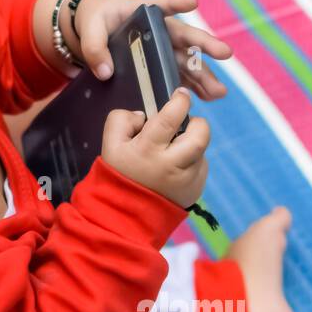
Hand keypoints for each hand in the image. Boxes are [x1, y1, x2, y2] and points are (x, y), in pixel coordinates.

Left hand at [70, 0, 231, 99]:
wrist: (95, 25)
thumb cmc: (96, 19)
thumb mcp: (90, 28)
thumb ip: (94, 48)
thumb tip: (105, 72)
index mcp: (143, 10)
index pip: (160, 4)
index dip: (175, 3)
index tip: (192, 2)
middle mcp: (159, 28)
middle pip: (183, 36)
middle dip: (204, 45)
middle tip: (225, 53)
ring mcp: (162, 46)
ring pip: (185, 60)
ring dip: (202, 75)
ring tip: (218, 92)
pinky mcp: (160, 63)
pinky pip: (177, 74)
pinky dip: (189, 86)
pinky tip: (204, 99)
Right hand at [100, 88, 208, 208]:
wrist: (126, 216)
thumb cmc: (119, 175)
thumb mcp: (110, 145)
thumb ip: (121, 120)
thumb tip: (144, 114)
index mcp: (148, 150)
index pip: (170, 118)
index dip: (180, 101)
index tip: (181, 94)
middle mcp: (172, 165)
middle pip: (201, 136)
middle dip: (198, 123)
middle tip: (187, 123)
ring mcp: (187, 180)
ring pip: (201, 151)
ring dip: (191, 145)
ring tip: (173, 151)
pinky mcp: (196, 190)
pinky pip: (200, 167)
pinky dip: (191, 162)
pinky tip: (174, 170)